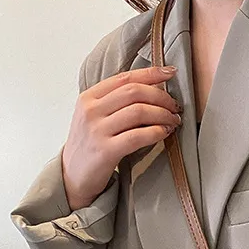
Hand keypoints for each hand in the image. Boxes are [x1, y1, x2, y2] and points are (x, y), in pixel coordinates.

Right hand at [61, 65, 183, 209]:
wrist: (73, 176)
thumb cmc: (91, 145)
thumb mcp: (95, 117)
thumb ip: (115, 102)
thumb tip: (151, 90)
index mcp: (89, 97)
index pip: (124, 78)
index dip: (150, 73)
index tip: (170, 72)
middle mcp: (91, 110)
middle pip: (134, 92)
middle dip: (161, 97)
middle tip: (175, 106)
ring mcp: (97, 130)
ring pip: (138, 112)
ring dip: (162, 114)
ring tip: (174, 121)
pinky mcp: (106, 151)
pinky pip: (138, 136)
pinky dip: (156, 132)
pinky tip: (165, 133)